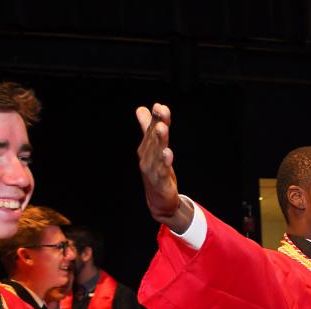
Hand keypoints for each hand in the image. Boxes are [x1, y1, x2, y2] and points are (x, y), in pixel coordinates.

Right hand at [136, 103, 193, 232]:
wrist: (158, 201)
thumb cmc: (156, 172)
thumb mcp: (153, 149)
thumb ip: (147, 129)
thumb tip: (141, 109)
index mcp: (146, 148)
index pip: (151, 130)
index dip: (156, 118)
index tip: (160, 106)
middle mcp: (146, 158)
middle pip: (153, 139)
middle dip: (157, 124)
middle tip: (161, 110)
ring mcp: (152, 170)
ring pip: (156, 153)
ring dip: (160, 140)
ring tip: (163, 128)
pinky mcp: (159, 182)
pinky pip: (162, 171)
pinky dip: (164, 162)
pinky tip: (168, 153)